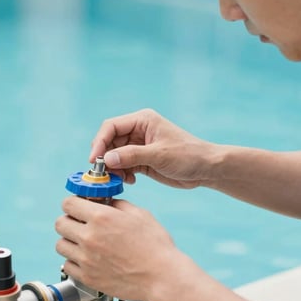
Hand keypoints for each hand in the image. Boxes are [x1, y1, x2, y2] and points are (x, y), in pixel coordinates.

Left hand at [55, 196, 182, 300]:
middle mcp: (89, 237)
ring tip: (84, 243)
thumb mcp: (139, 214)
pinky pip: (67, 265)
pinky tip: (88, 259)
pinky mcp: (88, 277)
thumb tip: (105, 202)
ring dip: (70, 241)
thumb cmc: (155, 246)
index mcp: (102, 217)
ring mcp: (87, 259)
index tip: (78, 207)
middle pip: (60, 223)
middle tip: (80, 224)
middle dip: (70, 221)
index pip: (68, 204)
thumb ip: (117, 205)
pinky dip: (74, 261)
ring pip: (61, 245)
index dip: (73, 203)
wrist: (162, 276)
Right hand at [89, 108, 215, 187]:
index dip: (100, 142)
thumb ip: (132, 156)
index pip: (111, 127)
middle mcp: (138, 131)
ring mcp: (139, 146)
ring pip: (114, 155)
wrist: (206, 169)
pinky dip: (122, 174)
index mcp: (142, 120)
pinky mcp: (142, 160)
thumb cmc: (188, 155)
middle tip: (104, 174)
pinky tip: (131, 181)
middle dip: (105, 157)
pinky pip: (123, 165)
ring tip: (120, 179)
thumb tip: (107, 159)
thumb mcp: (159, 155)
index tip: (94, 160)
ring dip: (113, 168)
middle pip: (110, 141)